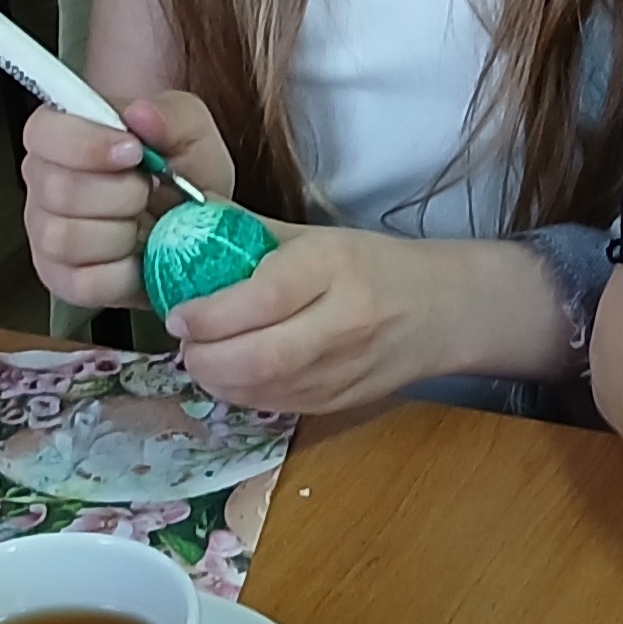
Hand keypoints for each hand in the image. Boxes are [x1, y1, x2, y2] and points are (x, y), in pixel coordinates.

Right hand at [17, 92, 237, 310]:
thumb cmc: (186, 172)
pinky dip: (123, 273)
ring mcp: (46, 235)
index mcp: (62, 134)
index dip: (87, 144)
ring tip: (145, 225)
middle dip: (122, 194)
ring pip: (65, 238)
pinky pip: (84, 282)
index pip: (43, 132)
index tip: (134, 152)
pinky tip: (138, 257)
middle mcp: (43, 182)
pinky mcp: (63, 280)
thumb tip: (139, 113)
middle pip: (58, 190)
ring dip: (122, 234)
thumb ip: (171, 116)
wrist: (200, 229)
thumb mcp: (193, 132)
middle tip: (149, 192)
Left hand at [165, 225, 471, 413]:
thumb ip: (250, 233)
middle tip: (185, 340)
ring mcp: (344, 370)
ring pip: (263, 390)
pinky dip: (242, 394)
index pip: (263, 298)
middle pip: (259, 357)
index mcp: (334, 268)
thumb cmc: (374, 265)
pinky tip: (233, 374)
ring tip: (203, 356)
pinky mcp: (341, 402)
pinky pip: (277, 405)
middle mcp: (342, 323)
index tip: (178, 314)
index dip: (210, 314)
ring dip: (217, 379)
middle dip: (205, 356)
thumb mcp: (318, 237)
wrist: (444, 311)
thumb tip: (181, 218)